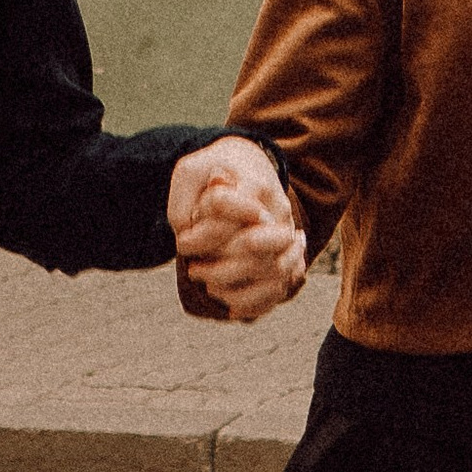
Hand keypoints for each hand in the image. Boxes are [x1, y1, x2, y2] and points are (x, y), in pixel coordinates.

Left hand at [169, 137, 305, 323]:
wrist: (247, 166)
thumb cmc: (211, 174)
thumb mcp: (188, 175)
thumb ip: (183, 203)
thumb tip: (191, 236)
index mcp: (252, 183)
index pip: (230, 214)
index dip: (204, 235)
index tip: (183, 242)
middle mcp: (276, 210)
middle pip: (256, 246)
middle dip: (220, 267)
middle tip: (193, 270)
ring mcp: (286, 234)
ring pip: (275, 271)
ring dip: (237, 288)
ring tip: (210, 288)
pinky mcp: (288, 256)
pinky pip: (281, 287)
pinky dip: (256, 303)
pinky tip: (229, 306)